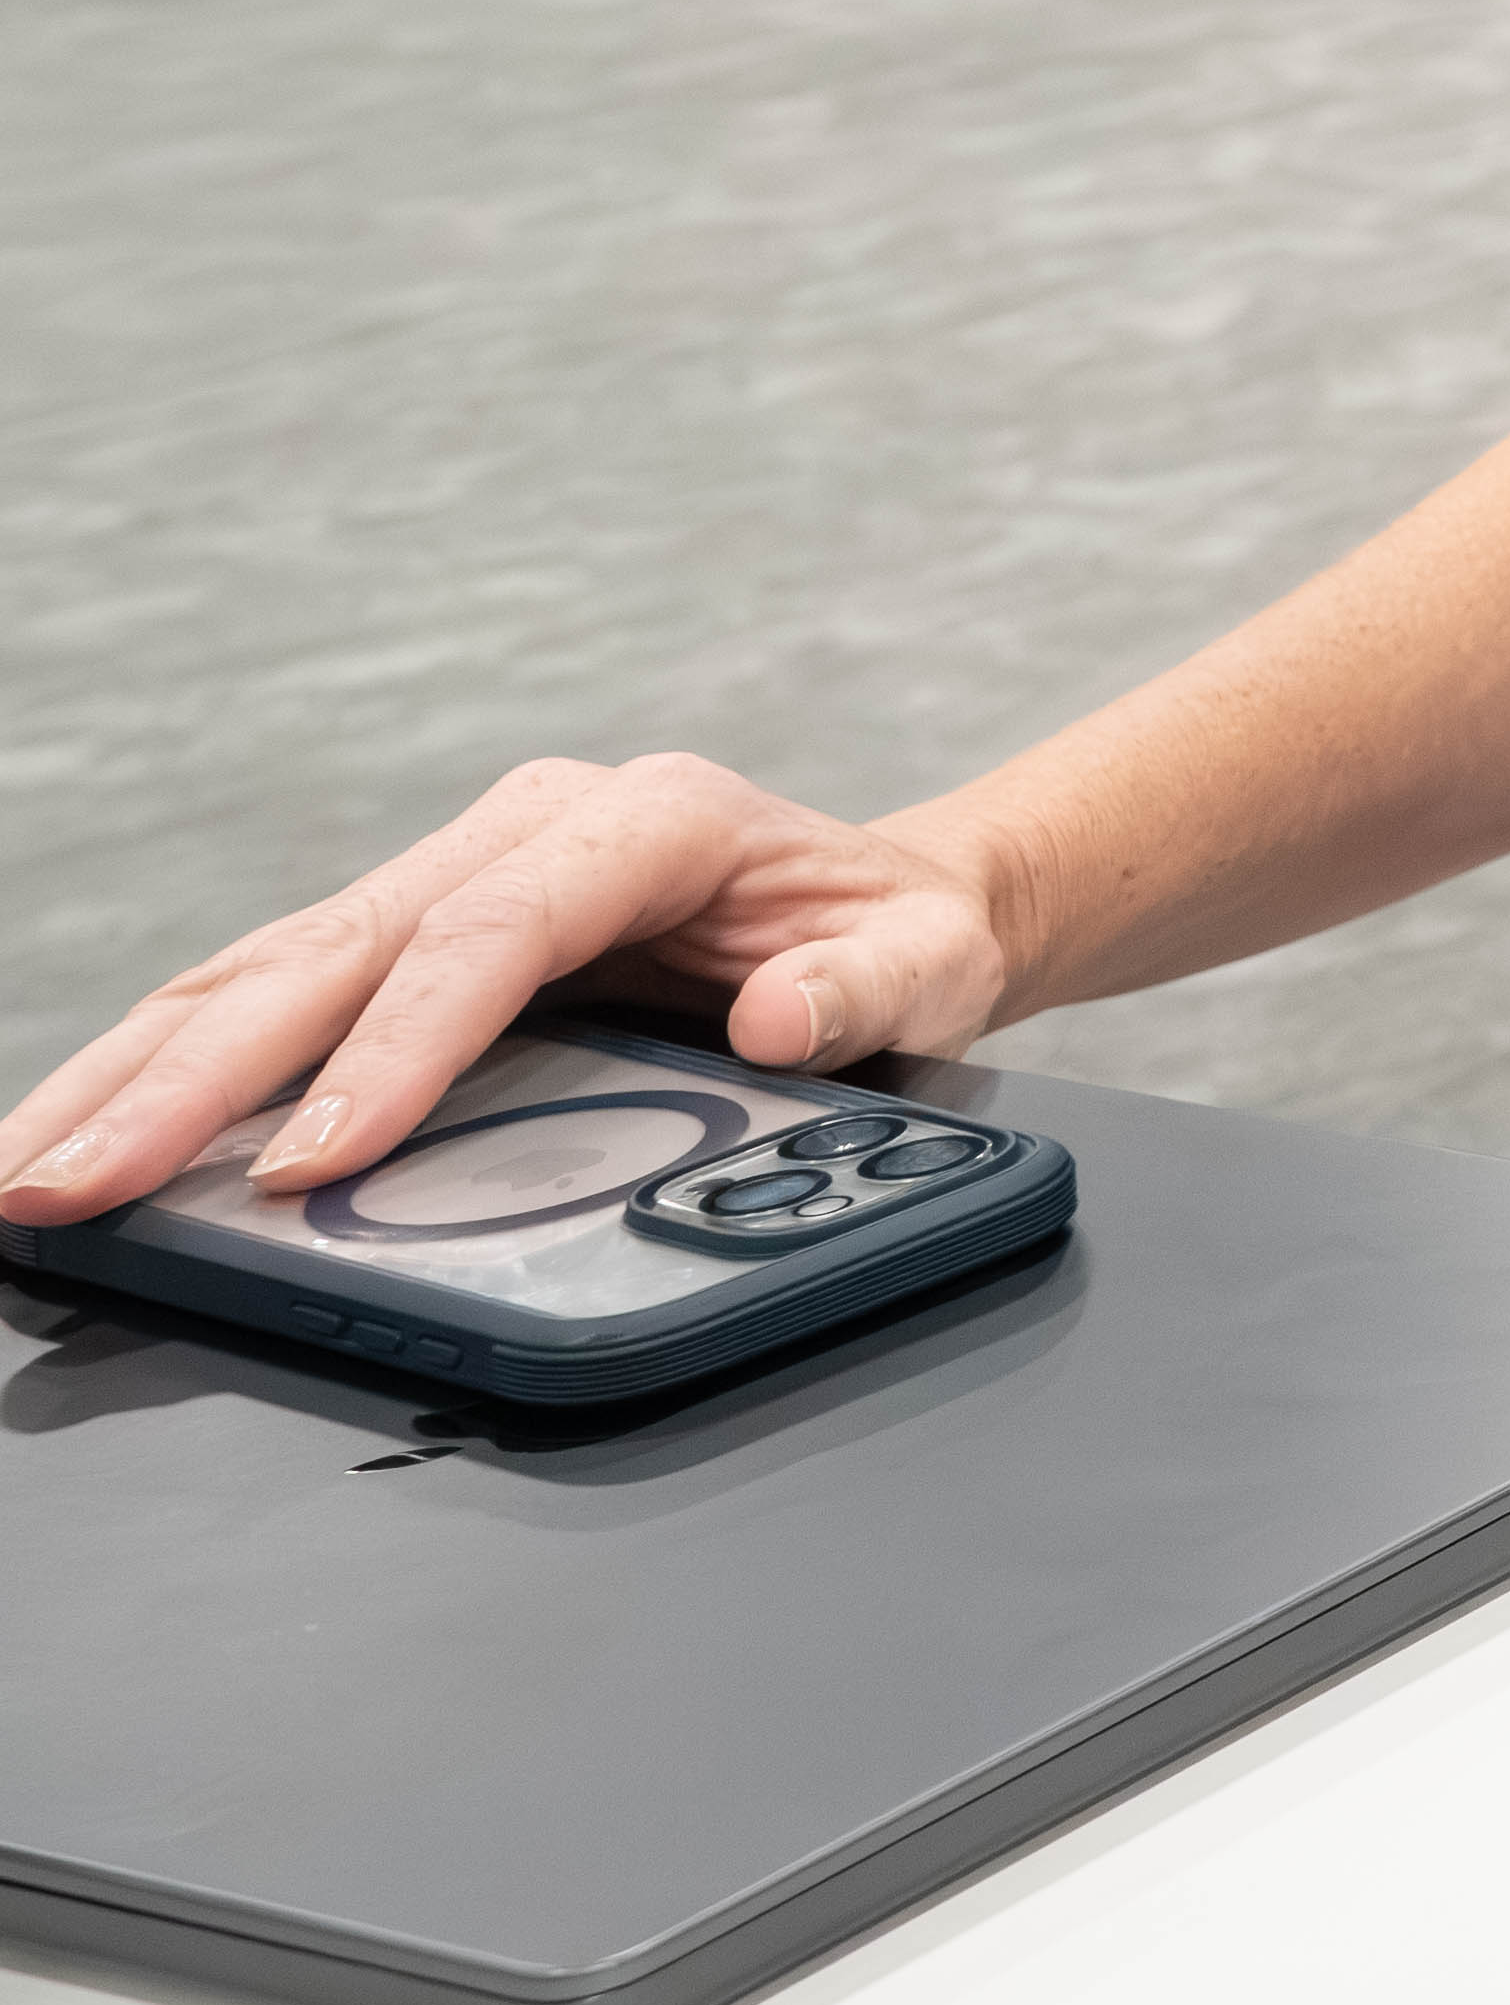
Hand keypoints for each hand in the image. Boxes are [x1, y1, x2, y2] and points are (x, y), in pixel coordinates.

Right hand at [2, 760, 1023, 1228]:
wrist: (893, 901)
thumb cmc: (896, 934)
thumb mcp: (925, 964)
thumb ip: (864, 990)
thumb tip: (778, 1018)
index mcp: (643, 821)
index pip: (484, 940)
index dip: (388, 1054)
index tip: (309, 1167)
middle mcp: (526, 830)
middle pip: (330, 951)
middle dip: (189, 1078)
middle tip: (69, 1183)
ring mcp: (454, 872)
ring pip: (262, 968)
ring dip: (131, 1074)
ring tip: (19, 1171)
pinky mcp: (407, 929)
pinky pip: (270, 994)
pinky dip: (163, 1064)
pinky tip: (80, 1129)